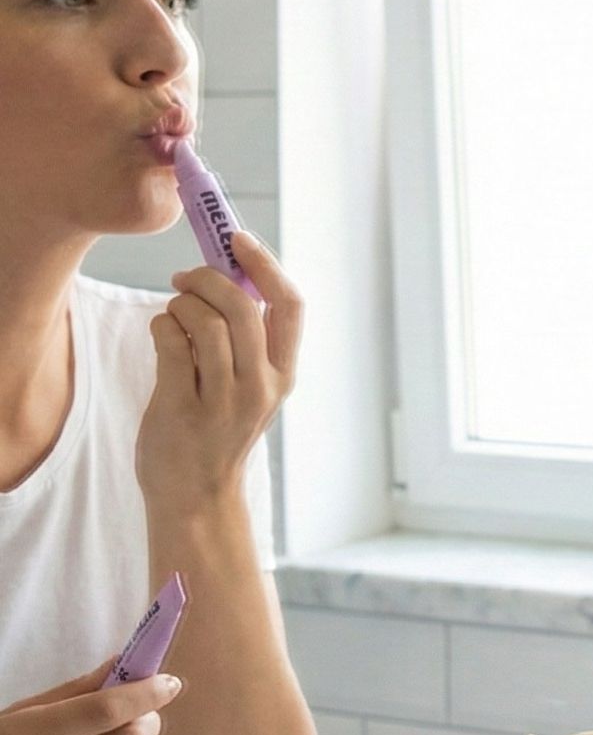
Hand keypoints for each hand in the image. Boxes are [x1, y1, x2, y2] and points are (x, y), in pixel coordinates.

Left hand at [135, 229, 301, 520]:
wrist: (195, 495)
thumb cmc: (218, 431)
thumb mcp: (252, 388)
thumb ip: (250, 341)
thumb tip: (230, 272)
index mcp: (284, 375)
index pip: (290, 306)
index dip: (265, 264)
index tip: (237, 239)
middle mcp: (261, 386)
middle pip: (240, 306)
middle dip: (206, 278)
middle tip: (186, 278)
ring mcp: (223, 399)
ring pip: (202, 320)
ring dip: (179, 304)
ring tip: (173, 314)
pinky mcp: (183, 406)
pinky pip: (169, 340)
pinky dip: (160, 326)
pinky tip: (161, 336)